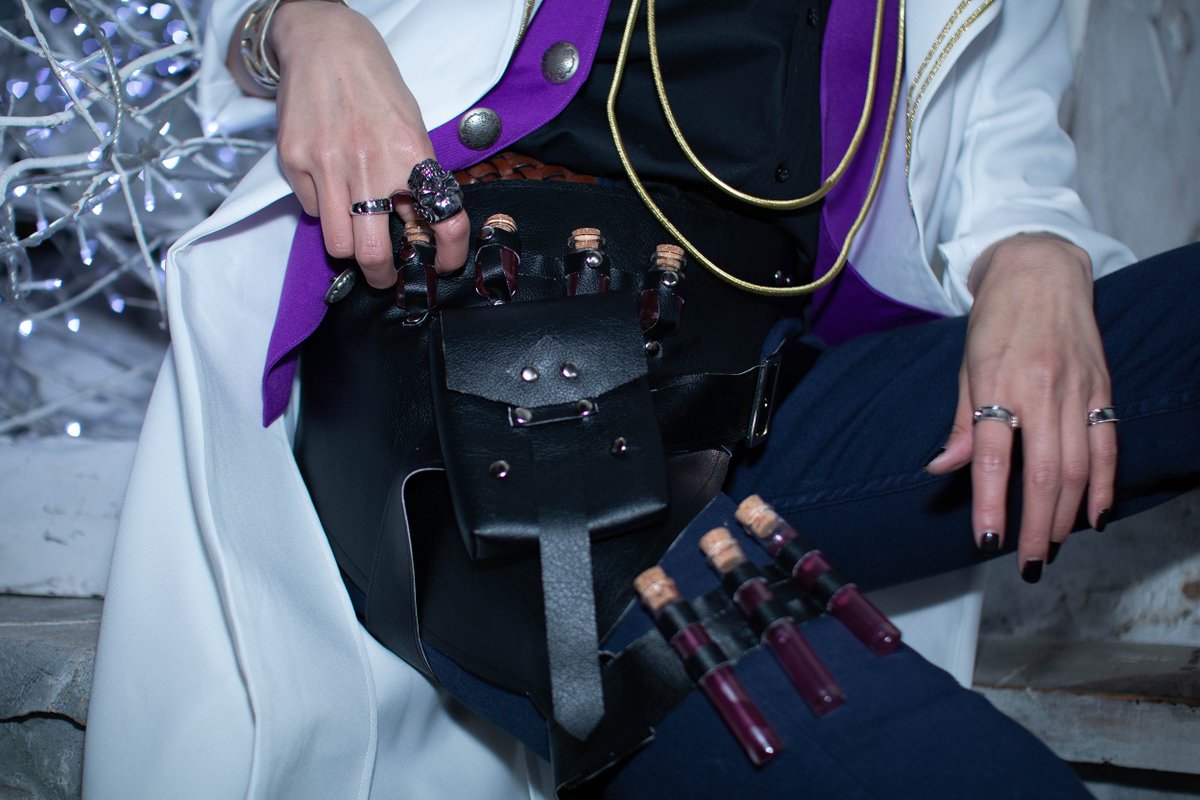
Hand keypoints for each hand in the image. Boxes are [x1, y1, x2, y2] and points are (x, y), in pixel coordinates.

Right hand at [267, 1, 467, 285]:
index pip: (443, 219)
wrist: (326, 45)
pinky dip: (324, 210)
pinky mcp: (295, 161)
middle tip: (386, 276)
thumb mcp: (412, 129)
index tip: (445, 265)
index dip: (451, 253)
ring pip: (337, 243)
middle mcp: (369, 163)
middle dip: (382, 275)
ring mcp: (327, 164)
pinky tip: (331, 186)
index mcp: (411, 153)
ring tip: (355, 235)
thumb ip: (416, 178)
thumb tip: (419, 228)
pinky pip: (312, 210)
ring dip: (349, 248)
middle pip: (373, 252)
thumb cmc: (375, 88)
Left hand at [925, 234, 1115, 579]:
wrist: (1041, 269)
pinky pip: (1108, 444)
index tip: (988, 540)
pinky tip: (1095, 516)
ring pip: (1078, 466)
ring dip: (1067, 514)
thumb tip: (941, 467)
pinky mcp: (1103, 386)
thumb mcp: (966, 365)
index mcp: (998, 384)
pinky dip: (1104, 484)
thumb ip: (960, 422)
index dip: (990, 502)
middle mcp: (1040, 389)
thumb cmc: (995, 320)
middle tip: (1028, 562)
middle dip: (1036, 525)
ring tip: (1053, 546)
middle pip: (1043, 472)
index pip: (991, 456)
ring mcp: (1077, 388)